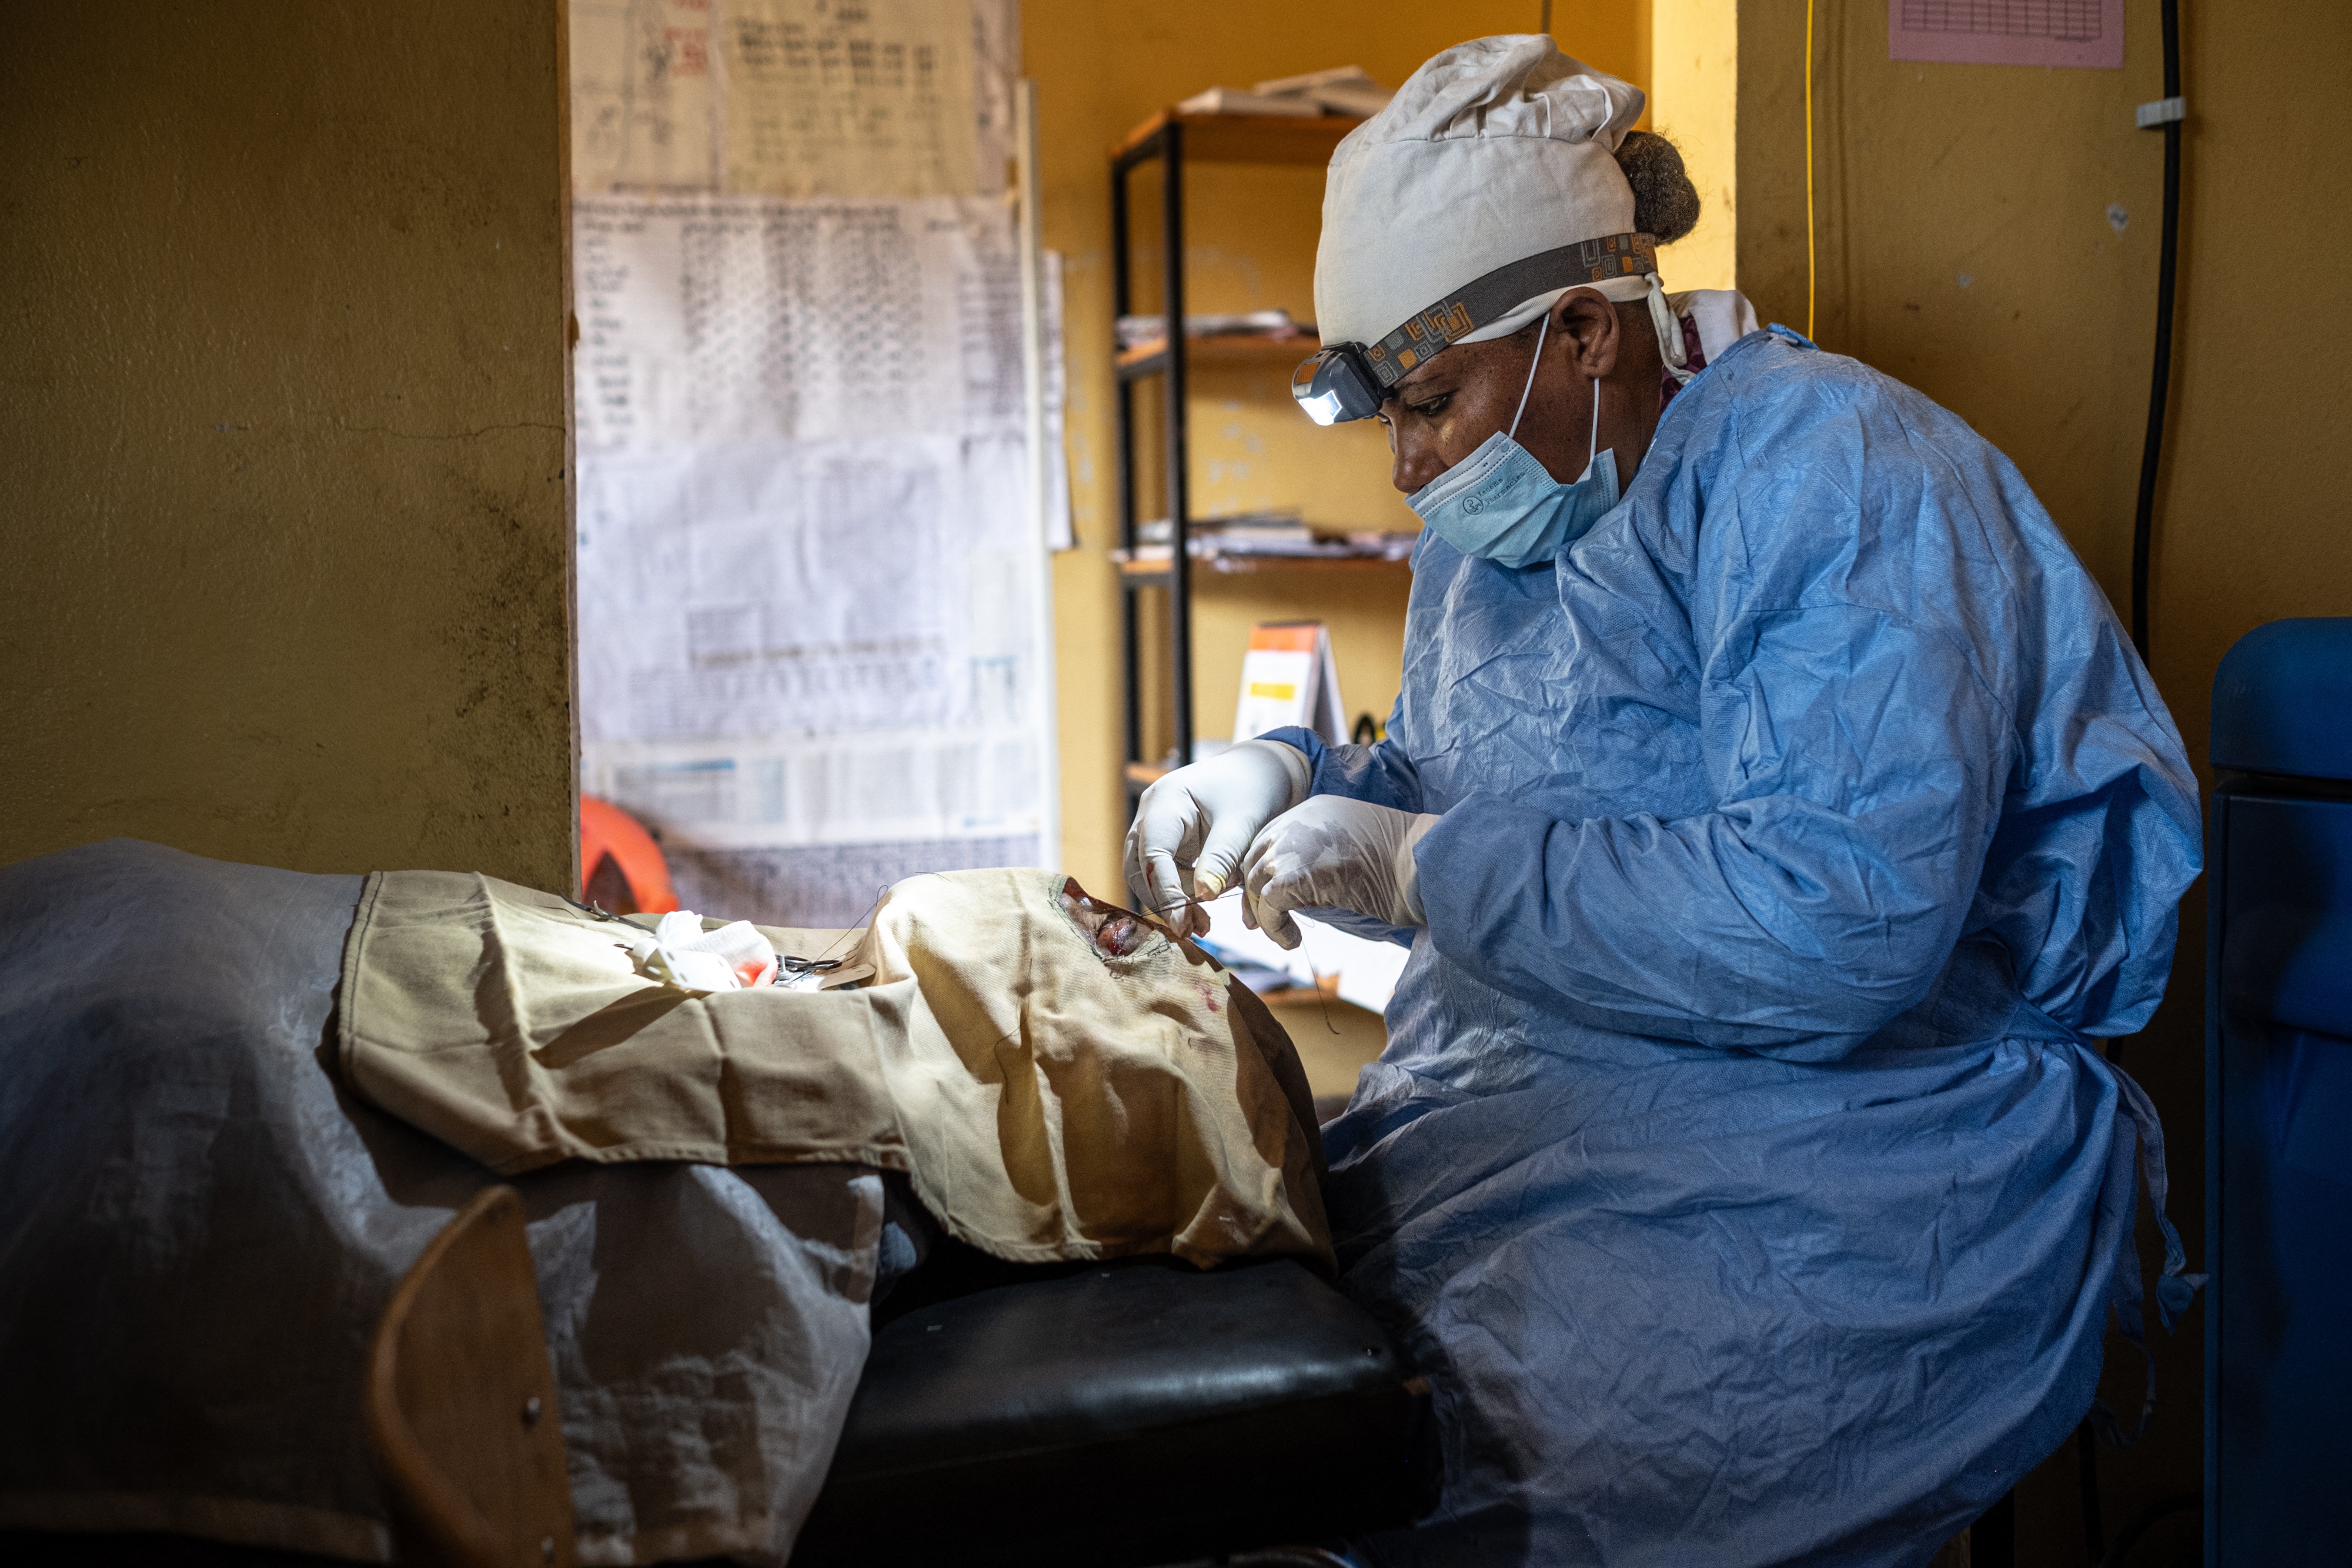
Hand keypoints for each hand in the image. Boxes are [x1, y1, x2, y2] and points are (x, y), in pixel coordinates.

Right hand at [1123, 738, 1310, 937]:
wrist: (1265, 771)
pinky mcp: (1170, 843)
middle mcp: (1152, 815)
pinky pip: (1166, 875)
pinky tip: (1204, 913)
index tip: (1182, 922)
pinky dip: (1182, 895)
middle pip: (1139, 869)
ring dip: (1172, 903)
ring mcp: (1157, 829)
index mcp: (1165, 801)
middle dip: (1164, 901)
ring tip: (1203, 925)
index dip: (1165, 891)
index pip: (1152, 854)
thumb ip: (1221, 858)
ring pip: (1148, 876)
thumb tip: (1202, 897)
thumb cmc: (1255, 787)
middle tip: (1191, 929)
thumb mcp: (1242, 823)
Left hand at [1241, 797, 1439, 949]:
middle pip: (1255, 858)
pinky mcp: (1298, 875)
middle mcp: (1298, 821)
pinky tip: (1292, 941)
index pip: (1269, 838)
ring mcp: (1295, 846)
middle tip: (1256, 924)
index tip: (1260, 899)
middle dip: (1252, 894)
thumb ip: (1319, 858)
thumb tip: (1295, 892)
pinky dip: (1275, 928)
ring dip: (1264, 915)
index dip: (1261, 870)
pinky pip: (1269, 904)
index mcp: (1313, 809)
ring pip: (1256, 883)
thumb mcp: (1350, 849)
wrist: (1423, 866)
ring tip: (1284, 936)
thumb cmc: (1401, 865)